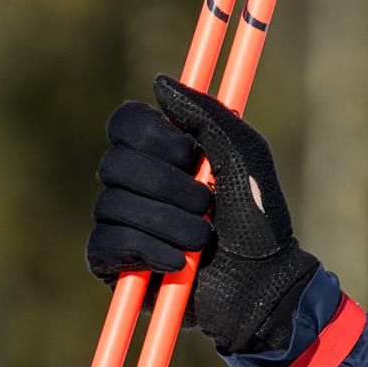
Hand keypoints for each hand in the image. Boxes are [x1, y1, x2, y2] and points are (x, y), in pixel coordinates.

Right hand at [83, 77, 323, 355]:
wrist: (262, 283)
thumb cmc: (259, 219)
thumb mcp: (244, 155)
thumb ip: (208, 113)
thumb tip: (159, 82)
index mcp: (163, 152)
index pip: (125, 123)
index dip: (151, 135)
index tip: (188, 152)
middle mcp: (136, 183)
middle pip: (115, 163)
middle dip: (167, 186)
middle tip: (206, 203)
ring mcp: (121, 222)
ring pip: (112, 205)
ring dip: (170, 224)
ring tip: (204, 241)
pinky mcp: (114, 263)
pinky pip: (105, 244)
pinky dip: (148, 251)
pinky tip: (179, 264)